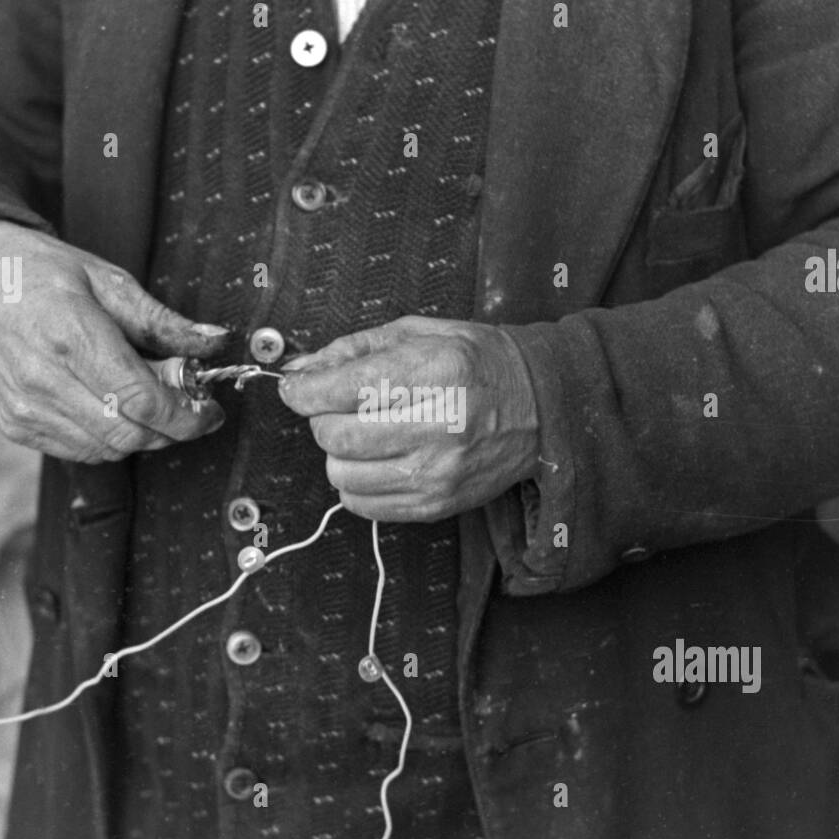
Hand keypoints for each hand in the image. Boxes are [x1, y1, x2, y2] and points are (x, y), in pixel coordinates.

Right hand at [0, 220, 227, 462]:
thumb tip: (216, 341)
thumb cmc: (40, 273)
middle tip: (190, 407)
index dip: (186, 414)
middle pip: (129, 434)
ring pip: (107, 450)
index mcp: (70, 335)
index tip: (209, 408)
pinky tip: (115, 409)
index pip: (143, 401)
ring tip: (153, 404)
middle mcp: (42, 380)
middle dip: (172, 430)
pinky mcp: (15, 425)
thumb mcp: (109, 280)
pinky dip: (109, 440)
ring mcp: (25, 408)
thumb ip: (164, 320)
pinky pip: (79, 451)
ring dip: (143, 437)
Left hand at [277, 316, 540, 522]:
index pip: (343, 388)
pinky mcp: (436, 504)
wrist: (542, 409)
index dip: (304, 390)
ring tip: (366, 435)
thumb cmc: (479, 364)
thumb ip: (356, 349)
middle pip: (336, 435)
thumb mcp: (422, 334)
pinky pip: (362, 504)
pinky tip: (379, 461)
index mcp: (436, 371)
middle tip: (339, 408)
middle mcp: (439, 424)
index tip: (296, 388)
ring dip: (340, 454)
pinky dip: (357, 483)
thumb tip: (300, 370)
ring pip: (342, 474)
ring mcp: (438, 471)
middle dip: (323, 420)